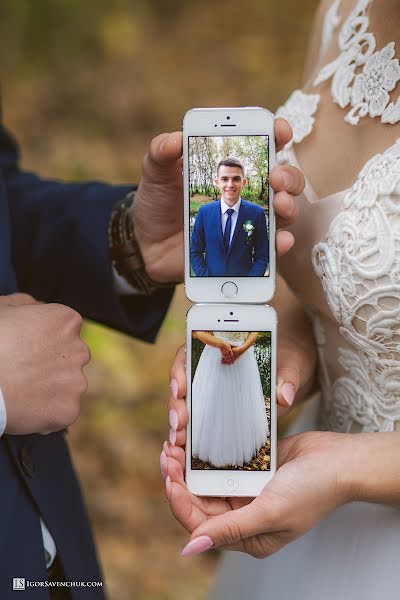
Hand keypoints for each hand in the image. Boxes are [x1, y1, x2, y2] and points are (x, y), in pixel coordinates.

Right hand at [0, 294, 90, 434]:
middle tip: (23, 370)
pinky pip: (61, 412)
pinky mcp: (68, 410)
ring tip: (20, 390)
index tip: (28, 347)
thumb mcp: (3, 307)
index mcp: (66, 321)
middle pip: (71, 357)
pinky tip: (24, 407)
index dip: (45, 338)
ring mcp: (75, 382)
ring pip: (68, 386)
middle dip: (52, 363)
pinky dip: (46, 413)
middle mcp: (78, 350)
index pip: (66, 328)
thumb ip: (28, 304)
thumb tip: (37, 307)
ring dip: (50, 388)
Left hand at [133, 118, 303, 283]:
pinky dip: (281, 242)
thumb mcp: (156, 172)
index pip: (261, 144)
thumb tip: (175, 139)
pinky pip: (269, 246)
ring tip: (279, 205)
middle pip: (283, 179)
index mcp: (228, 165)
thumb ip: (162, 151)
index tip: (280, 131)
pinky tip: (281, 239)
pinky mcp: (243, 247)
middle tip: (276, 178)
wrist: (147, 243)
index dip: (276, 133)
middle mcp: (246, 191)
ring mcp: (247, 219)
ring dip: (289, 206)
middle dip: (288, 175)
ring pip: (284, 211)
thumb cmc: (157, 202)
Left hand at [164, 431, 351, 557]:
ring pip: (207, 481)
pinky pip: (222, 464)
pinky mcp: (251, 469)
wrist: (339, 461)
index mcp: (248, 536)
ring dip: (189, 465)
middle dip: (179, 479)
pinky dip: (207, 454)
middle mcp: (244, 515)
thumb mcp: (270, 512)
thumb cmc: (313, 491)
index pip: (201, 525)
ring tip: (175, 444)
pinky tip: (194, 440)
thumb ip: (230, 529)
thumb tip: (190, 548)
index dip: (180, 502)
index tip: (170, 476)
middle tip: (167, 453)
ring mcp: (247, 490)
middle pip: (199, 501)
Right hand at [165, 331, 311, 448]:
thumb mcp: (292, 363)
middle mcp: (210, 369)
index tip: (181, 388)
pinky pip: (199, 423)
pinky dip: (191, 436)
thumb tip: (284, 396)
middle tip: (180, 424)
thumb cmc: (289, 359)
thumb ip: (287, 376)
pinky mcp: (218, 411)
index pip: (188, 353)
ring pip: (186, 406)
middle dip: (177, 404)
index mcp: (220, 347)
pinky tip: (187, 452)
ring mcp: (211, 392)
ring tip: (180, 442)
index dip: (180, 371)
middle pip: (182, 384)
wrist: (293, 372)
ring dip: (179, 424)